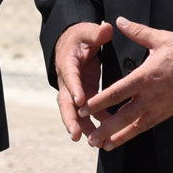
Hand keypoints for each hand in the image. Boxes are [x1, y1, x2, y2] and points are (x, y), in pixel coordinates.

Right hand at [53, 20, 112, 140]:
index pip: (70, 76)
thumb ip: (96, 33)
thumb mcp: (87, 31)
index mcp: (68, 62)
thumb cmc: (80, 37)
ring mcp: (74, 90)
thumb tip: (106, 29)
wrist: (72, 43)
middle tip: (77, 134)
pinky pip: (87, 112)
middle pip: (66, 102)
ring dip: (83, 127)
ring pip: (75, 112)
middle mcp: (68, 80)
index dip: (74, 88)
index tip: (81, 99)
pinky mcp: (83, 95)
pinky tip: (106, 135)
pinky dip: (95, 123)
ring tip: (94, 143)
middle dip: (71, 119)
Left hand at [83, 17, 172, 150]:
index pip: (118, 92)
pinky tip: (119, 141)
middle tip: (90, 138)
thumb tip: (118, 20)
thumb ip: (136, 32)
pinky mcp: (166, 114)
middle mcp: (150, 96)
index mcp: (145, 77)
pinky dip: (132, 135)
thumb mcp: (159, 39)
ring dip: (117, 137)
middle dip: (105, 127)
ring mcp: (159, 107)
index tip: (84, 107)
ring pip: (135, 126)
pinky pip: (146, 127)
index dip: (100, 101)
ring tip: (101, 146)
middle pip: (124, 116)